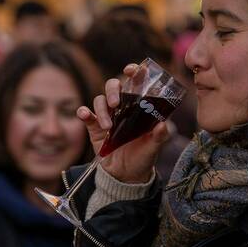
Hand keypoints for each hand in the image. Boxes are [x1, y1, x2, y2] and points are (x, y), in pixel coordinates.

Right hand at [77, 64, 169, 182]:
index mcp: (140, 106)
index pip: (136, 82)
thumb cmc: (143, 156)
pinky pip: (87, 114)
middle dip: (113, 90)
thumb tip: (163, 124)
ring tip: (108, 126)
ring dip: (102, 109)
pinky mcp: (94, 127)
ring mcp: (108, 115)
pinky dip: (84, 112)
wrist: (126, 175)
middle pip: (114, 86)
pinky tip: (84, 115)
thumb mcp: (154, 147)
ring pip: (100, 100)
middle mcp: (123, 106)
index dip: (134, 72)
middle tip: (115, 103)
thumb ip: (159, 136)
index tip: (133, 70)